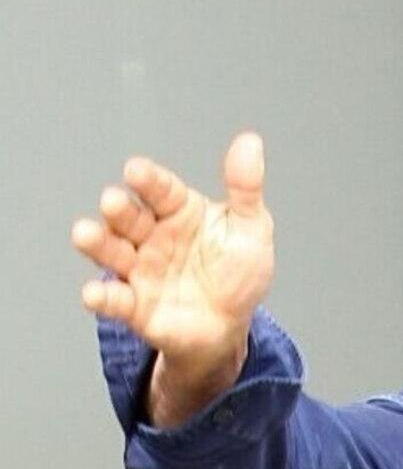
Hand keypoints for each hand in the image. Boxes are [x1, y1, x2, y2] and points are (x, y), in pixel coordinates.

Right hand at [72, 132, 273, 362]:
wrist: (231, 326)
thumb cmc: (238, 273)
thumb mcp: (251, 228)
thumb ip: (245, 188)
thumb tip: (250, 142)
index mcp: (179, 212)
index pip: (161, 190)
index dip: (148, 180)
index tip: (136, 170)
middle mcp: (151, 236)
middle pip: (128, 216)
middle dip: (118, 209)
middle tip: (113, 202)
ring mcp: (139, 270)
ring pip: (111, 251)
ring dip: (96, 242)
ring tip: (84, 234)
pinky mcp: (134, 306)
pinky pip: (114, 300)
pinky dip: (101, 297)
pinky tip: (95, 294)